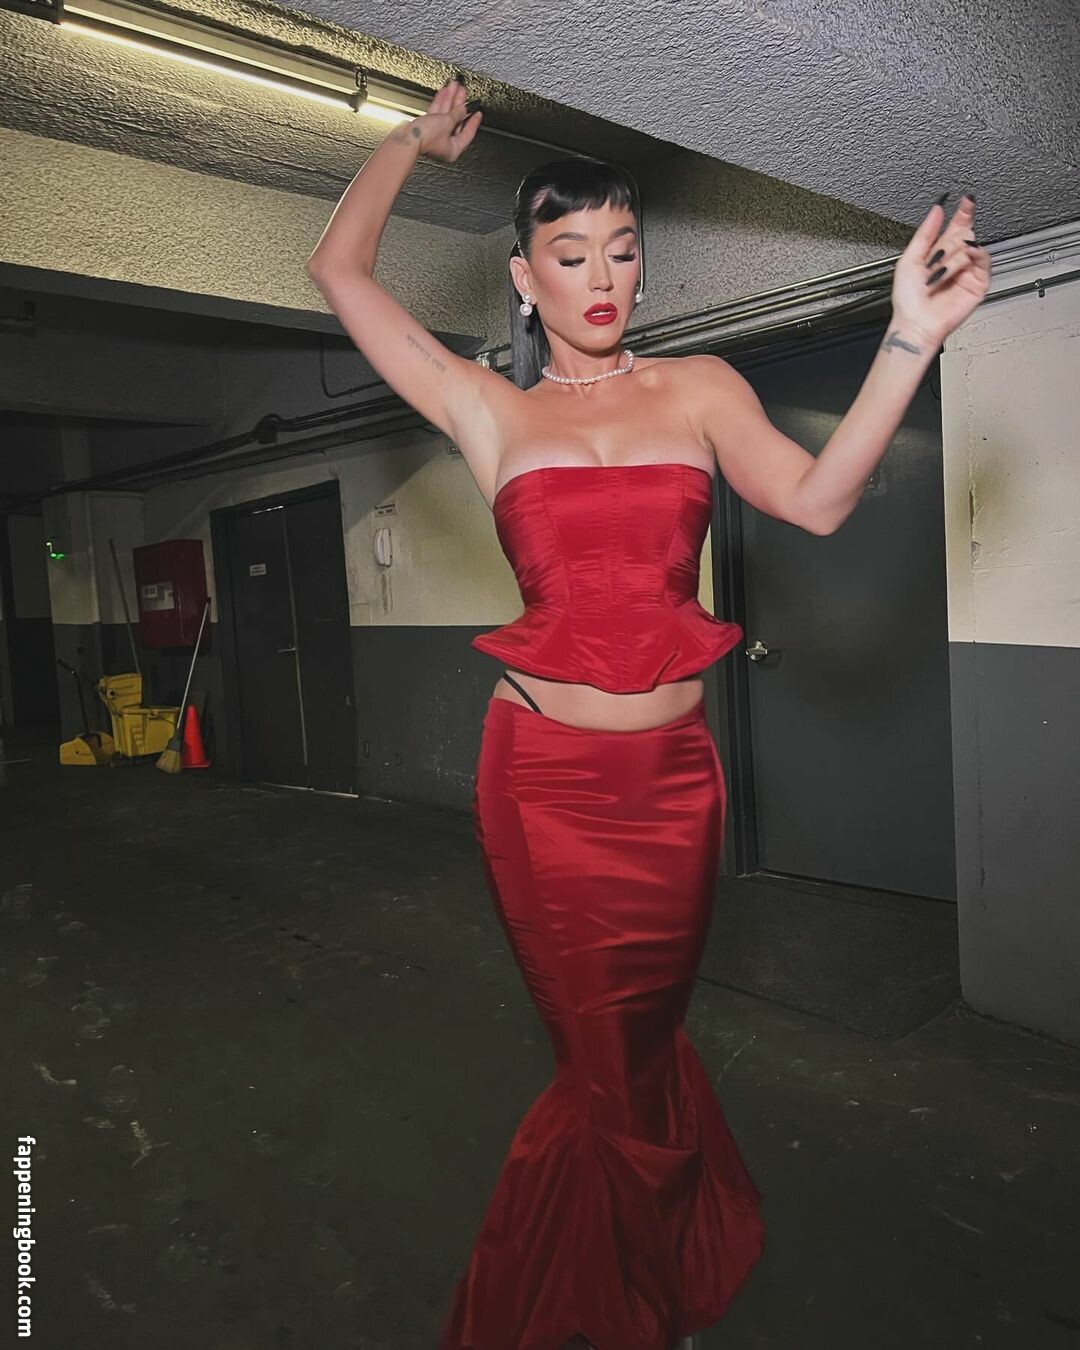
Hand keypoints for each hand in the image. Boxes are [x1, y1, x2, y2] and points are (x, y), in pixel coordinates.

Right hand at [413, 78, 482, 162]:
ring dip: (450, 100)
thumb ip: (457, 114)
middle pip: (456, 121)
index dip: (474, 121)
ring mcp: (436, 135)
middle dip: (460, 104)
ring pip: (446, 115)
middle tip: (464, 92)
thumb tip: (464, 109)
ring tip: (454, 86)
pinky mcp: (427, 128)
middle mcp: (445, 144)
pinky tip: (444, 92)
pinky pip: (437, 114)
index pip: (468, 133)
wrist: (408, 137)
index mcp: (454, 149)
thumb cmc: (426, 138)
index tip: (478, 112)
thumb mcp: (447, 122)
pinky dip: (441, 102)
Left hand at [890, 193, 991, 345]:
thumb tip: (937, 210)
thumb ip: (925, 233)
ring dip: (952, 257)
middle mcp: (955, 260)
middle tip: (935, 260)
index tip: (966, 200)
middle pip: (963, 233)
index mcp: (939, 253)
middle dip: (948, 243)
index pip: (956, 226)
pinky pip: (982, 258)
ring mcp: (968, 270)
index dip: (963, 212)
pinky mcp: (979, 282)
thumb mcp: (909, 259)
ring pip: (970, 245)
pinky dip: (969, 258)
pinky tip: (956, 267)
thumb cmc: (909, 300)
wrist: (917, 323)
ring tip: (938, 274)